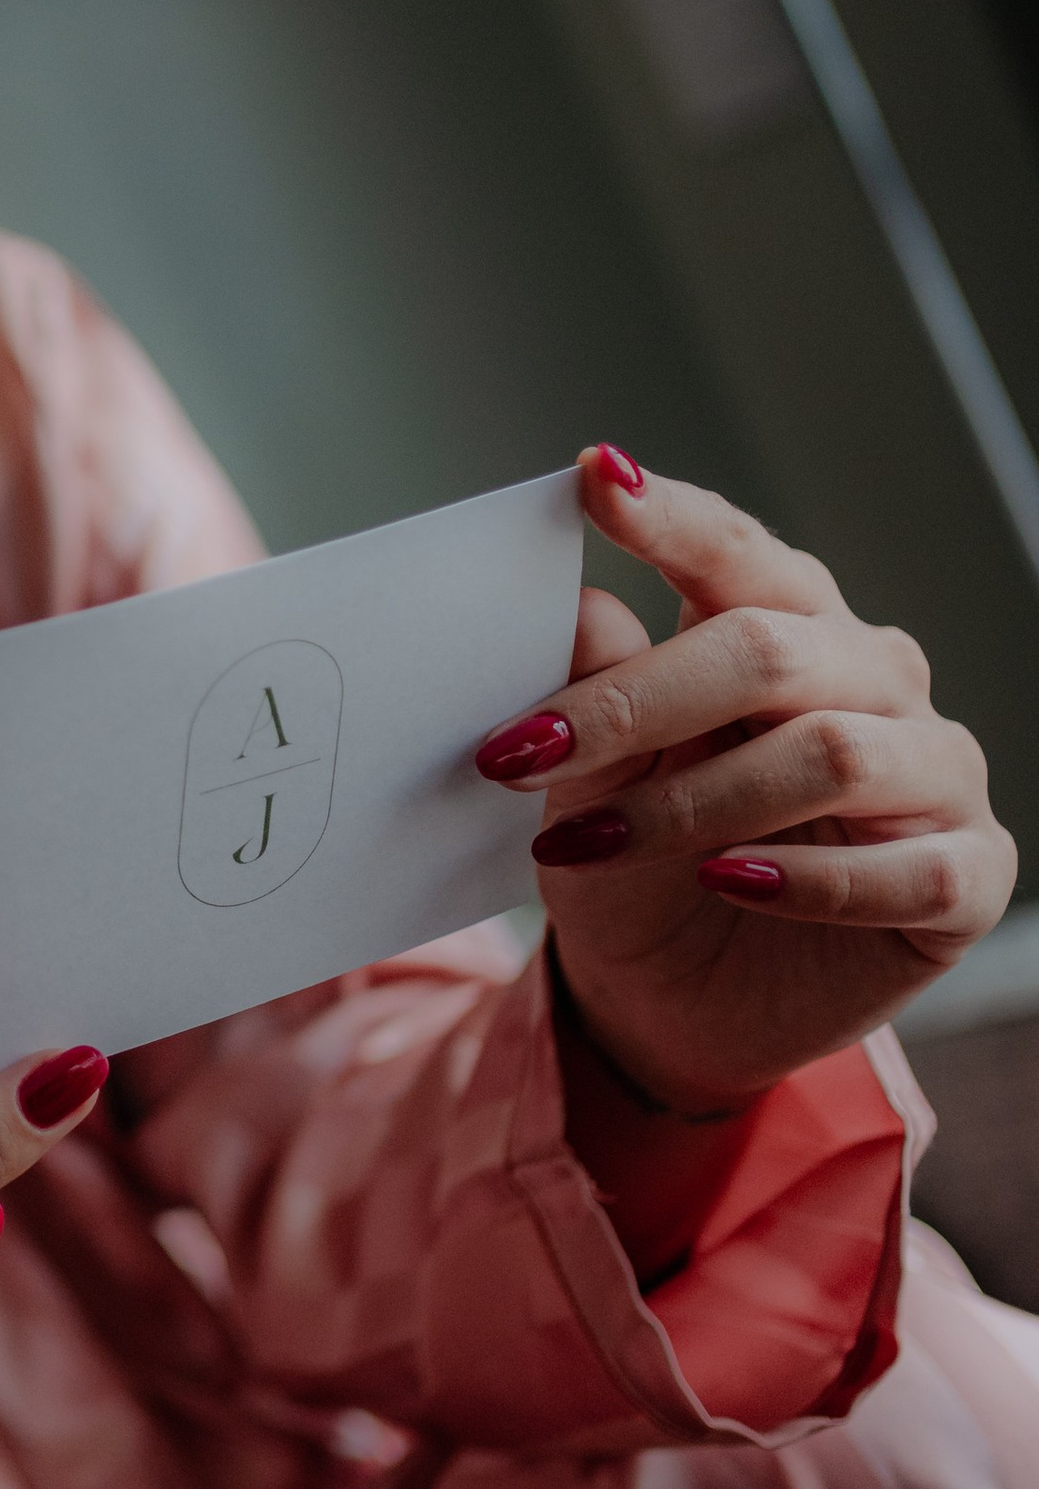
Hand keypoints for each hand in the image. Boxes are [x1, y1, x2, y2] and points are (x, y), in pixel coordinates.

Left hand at [475, 448, 1014, 1110]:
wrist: (674, 1009)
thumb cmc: (638, 873)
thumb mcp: (589, 786)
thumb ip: (594, 695)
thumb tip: (576, 606)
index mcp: (786, 628)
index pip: (736, 553)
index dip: (669, 516)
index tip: (592, 479)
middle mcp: (873, 680)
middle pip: (772, 650)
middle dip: (640, 698)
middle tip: (522, 750)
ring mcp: (934, 774)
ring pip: (833, 755)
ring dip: (697, 803)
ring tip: (593, 844)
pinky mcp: (966, 876)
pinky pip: (906, 870)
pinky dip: (807, 880)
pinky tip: (729, 883)